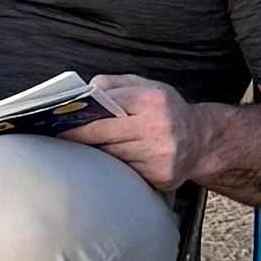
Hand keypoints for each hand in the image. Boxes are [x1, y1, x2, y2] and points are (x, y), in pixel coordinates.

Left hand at [71, 73, 198, 197]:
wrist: (201, 140)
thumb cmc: (168, 111)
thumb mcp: (147, 87)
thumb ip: (116, 84)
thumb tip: (85, 90)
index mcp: (154, 100)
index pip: (107, 107)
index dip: (80, 118)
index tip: (59, 123)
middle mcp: (159, 127)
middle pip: (106, 135)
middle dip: (81, 137)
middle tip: (60, 137)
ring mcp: (160, 155)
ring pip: (113, 156)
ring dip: (97, 153)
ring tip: (85, 148)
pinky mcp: (160, 176)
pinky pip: (126, 172)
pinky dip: (115, 167)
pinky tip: (111, 162)